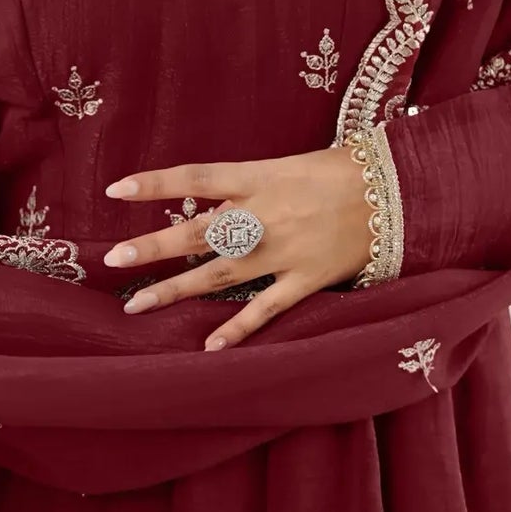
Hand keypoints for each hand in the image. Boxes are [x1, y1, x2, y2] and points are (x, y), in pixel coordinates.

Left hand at [102, 147, 371, 349]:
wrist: (397, 191)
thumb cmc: (345, 171)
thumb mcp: (291, 165)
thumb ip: (250, 185)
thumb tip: (210, 200)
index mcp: (259, 177)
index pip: (196, 177)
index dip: (155, 184)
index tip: (115, 191)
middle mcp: (264, 214)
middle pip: (196, 233)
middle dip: (153, 247)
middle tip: (113, 260)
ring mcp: (283, 250)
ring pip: (218, 274)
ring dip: (175, 290)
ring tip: (137, 305)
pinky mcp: (306, 278)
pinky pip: (266, 308)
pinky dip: (238, 329)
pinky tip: (209, 347)